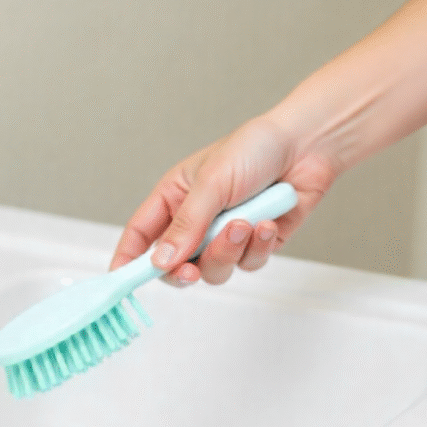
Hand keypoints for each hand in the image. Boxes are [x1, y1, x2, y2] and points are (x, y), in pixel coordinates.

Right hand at [110, 117, 334, 285]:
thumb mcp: (211, 184)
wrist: (308, 146)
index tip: (119, 280)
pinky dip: (259, 246)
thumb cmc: (254, 149)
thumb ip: (186, 226)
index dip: (128, 259)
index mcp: (173, 198)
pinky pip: (248, 264)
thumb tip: (160, 261)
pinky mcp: (254, 245)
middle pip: (175, 265)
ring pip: (214, 270)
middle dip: (185, 270)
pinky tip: (268, 221)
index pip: (140, 234)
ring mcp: (225, 236)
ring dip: (229, 251)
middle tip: (191, 270)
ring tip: (245, 223)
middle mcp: (195, 221)